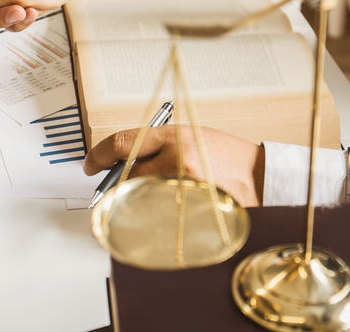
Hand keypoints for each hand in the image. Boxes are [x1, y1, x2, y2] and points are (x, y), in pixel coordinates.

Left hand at [84, 125, 264, 206]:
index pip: (122, 143)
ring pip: (139, 195)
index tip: (90, 164)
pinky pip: (156, 212)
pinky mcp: (189, 208)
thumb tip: (120, 162)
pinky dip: (149, 213)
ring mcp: (182, 186)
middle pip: (126, 174)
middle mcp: (175, 159)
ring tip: (140, 197)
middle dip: (115, 182)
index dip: (98, 155)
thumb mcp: (187, 136)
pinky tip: (155, 211)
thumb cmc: (223, 155)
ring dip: (133, 198)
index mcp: (172, 136)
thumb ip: (154, 146)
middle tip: (110, 186)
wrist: (258, 175)